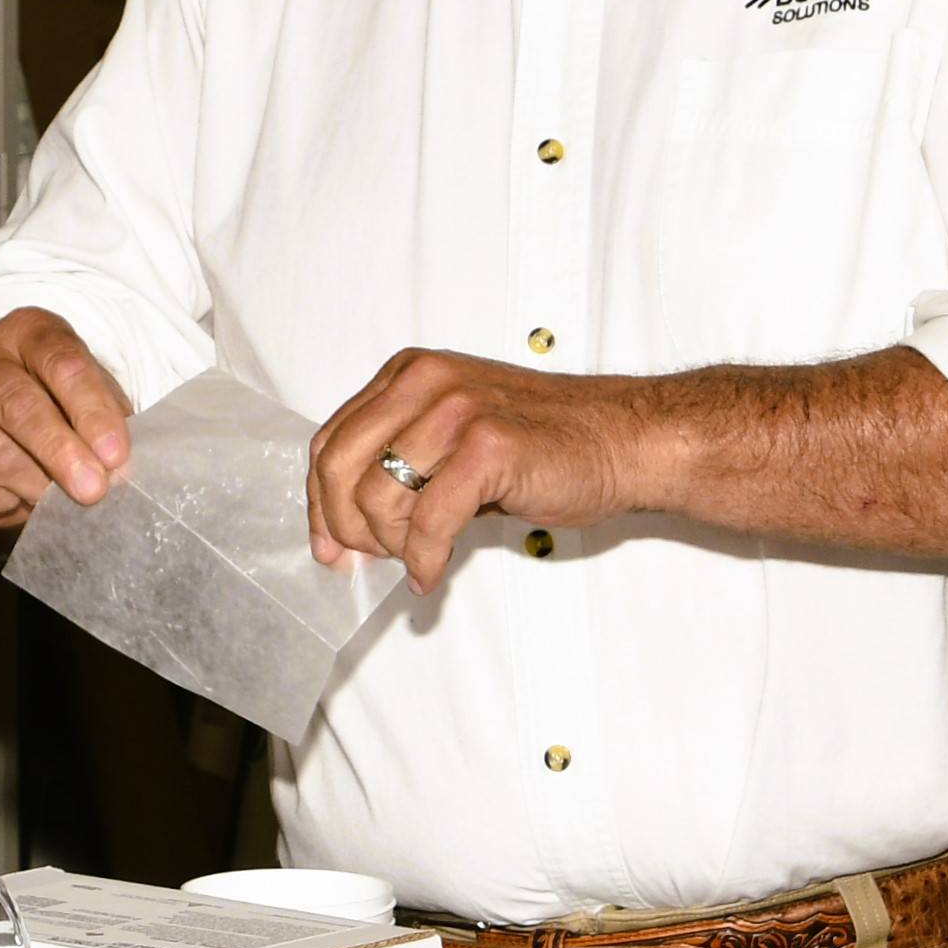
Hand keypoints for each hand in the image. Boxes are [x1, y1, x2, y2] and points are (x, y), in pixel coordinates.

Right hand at [0, 308, 132, 534]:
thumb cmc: (54, 404)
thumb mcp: (88, 396)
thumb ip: (104, 423)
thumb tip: (117, 468)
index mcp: (29, 330)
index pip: (62, 362)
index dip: (91, 411)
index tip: (115, 456)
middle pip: (15, 401)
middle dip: (57, 451)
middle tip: (90, 490)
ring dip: (25, 481)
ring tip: (53, 503)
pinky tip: (12, 498)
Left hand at [308, 350, 648, 593]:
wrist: (627, 440)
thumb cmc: (551, 442)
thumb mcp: (457, 433)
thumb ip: (403, 461)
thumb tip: (349, 522)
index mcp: (410, 374)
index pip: (332, 440)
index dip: (321, 501)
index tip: (329, 545)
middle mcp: (425, 382)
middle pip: (339, 465)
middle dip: (346, 526)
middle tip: (371, 558)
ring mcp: (456, 410)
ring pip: (377, 496)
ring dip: (392, 544)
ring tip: (420, 556)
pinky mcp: (487, 447)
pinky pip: (428, 520)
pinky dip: (423, 558)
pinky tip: (433, 572)